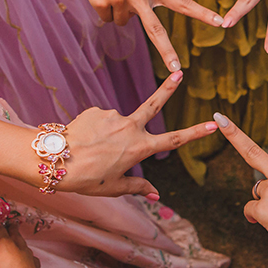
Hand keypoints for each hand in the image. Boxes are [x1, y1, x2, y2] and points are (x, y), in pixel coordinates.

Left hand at [60, 70, 217, 196]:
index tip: (213, 124)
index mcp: (139, 148)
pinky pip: (100, 120)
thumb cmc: (86, 179)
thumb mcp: (114, 188)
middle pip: (154, 104)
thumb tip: (157, 194)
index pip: (174, 139)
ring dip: (108, 135)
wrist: (54, 160)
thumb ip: (138, 187)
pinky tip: (82, 140)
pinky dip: (95, 130)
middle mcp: (129, 127)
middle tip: (179, 72)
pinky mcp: (96, 110)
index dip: (195, 133)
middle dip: (168, 88)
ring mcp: (113, 116)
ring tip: (90, 151)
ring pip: (116, 125)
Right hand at [65, 0, 222, 71]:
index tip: (219, 22)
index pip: (182, 3)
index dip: (201, 13)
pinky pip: (106, 17)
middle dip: (167, 51)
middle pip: (155, 30)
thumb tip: (138, 16)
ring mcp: (119, 0)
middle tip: (177, 69)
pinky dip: (103, 8)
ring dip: (117, 9)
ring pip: (122, 22)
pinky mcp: (101, 3)